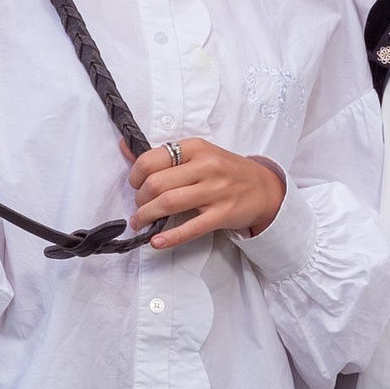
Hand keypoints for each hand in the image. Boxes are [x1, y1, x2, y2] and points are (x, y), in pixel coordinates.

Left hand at [126, 135, 286, 248]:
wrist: (265, 188)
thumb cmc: (226, 171)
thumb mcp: (198, 154)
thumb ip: (163, 154)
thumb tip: (124, 147)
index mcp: (196, 148)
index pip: (152, 159)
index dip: (136, 175)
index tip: (135, 184)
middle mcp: (206, 167)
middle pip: (156, 183)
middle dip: (139, 199)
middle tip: (139, 207)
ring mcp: (216, 191)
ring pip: (168, 203)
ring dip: (146, 216)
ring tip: (140, 222)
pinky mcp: (223, 214)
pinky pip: (191, 228)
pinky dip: (169, 238)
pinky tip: (156, 242)